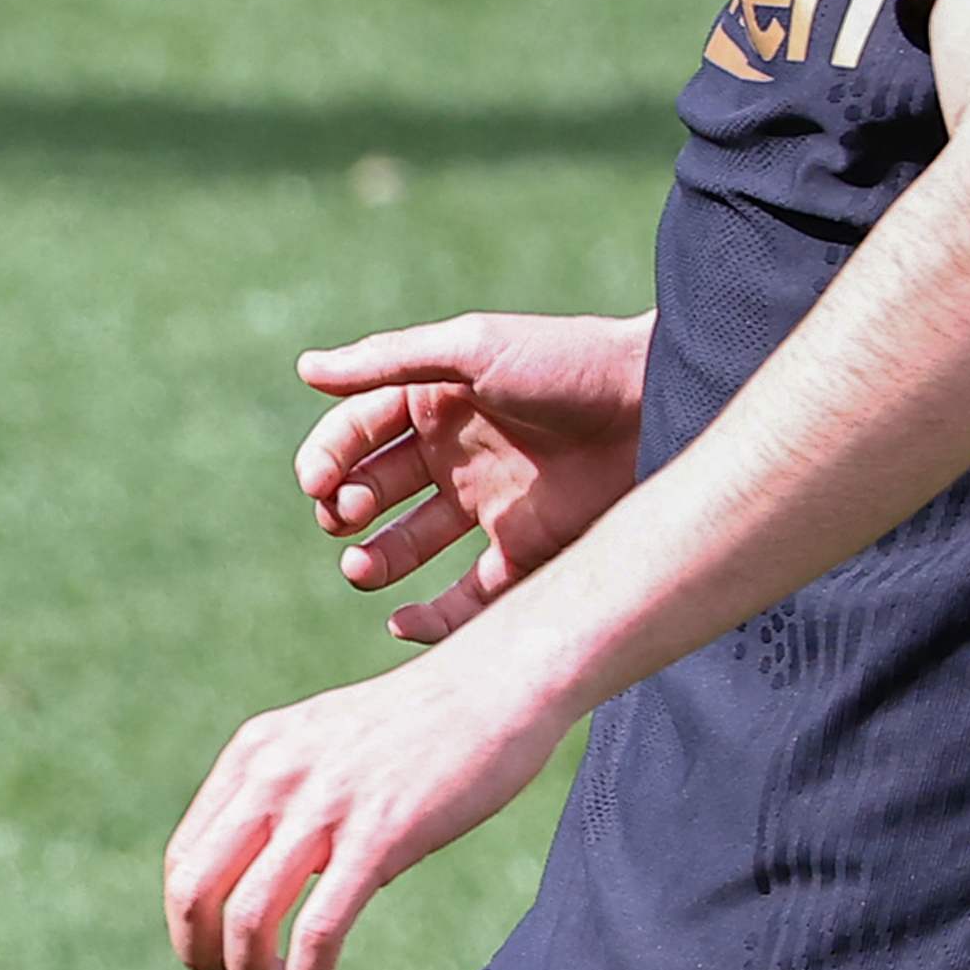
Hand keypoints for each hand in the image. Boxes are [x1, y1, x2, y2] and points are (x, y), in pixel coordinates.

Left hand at [162, 652, 576, 969]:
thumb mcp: (323, 744)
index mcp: (253, 754)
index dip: (189, 920)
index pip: (183, 858)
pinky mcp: (380, 836)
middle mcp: (273, 777)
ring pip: (246, 917)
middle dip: (203, 953)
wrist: (496, 686)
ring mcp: (324, 805)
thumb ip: (283, 794)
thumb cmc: (418, 725)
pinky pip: (319, 925)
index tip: (222, 949)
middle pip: (193, 892)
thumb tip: (257, 872)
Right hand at [296, 313, 651, 643]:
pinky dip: (433, 618)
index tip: (316, 484)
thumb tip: (306, 370)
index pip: (357, 434)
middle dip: (345, 508)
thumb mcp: (471, 347)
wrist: (663, 402)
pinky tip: (401, 621)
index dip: (328, 458)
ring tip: (360, 569)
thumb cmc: (568, 362)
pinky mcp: (528, 552)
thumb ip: (388, 361)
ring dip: (375, 561)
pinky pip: (469, 597)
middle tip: (342, 519)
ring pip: (410, 546)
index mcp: (433, 403)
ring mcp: (489, 506)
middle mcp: (454, 455)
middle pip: (375, 492)